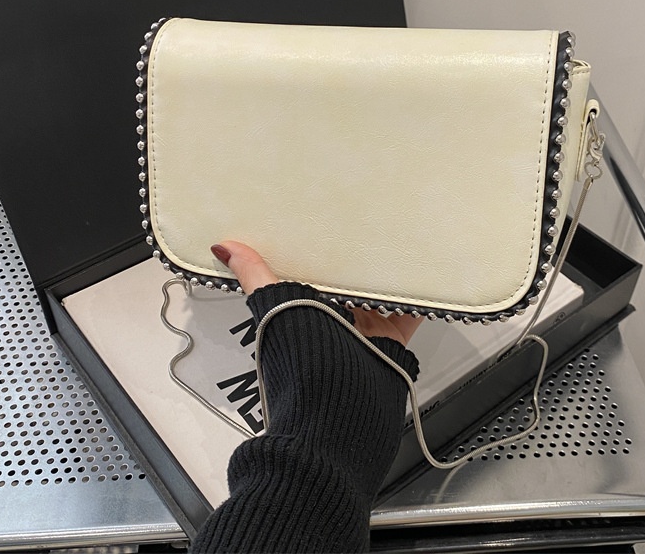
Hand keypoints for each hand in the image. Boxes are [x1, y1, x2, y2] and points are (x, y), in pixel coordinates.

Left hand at [211, 240, 422, 346]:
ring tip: (393, 247)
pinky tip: (420, 280)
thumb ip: (255, 276)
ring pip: (378, 296)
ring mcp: (363, 333)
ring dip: (386, 276)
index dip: (320, 253)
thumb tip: (225, 249)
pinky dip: (416, 299)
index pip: (315, 273)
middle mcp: (334, 322)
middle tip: (366, 231)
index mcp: (306, 311)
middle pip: (349, 283)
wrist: (337, 414)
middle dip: (357, 261)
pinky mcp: (390, 342)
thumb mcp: (275, 307)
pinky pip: (408, 314)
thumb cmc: (302, 367)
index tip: (326, 229)